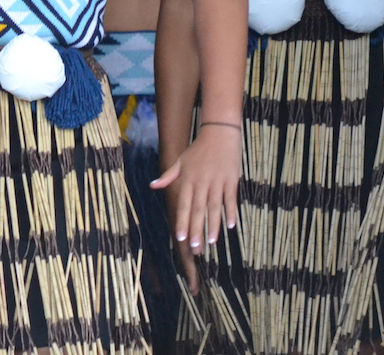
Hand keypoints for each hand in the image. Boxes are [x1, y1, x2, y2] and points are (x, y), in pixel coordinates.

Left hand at [152, 124, 239, 255]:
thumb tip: (152, 185)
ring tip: (211, 242)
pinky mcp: (231, 180)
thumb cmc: (198, 149)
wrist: (219, 133)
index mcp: (188, 180)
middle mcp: (202, 183)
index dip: (183, 222)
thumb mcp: (180, 161)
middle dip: (196, 230)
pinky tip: (230, 226)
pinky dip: (230, 212)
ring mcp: (217, 182)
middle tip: (195, 249)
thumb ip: (168, 176)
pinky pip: (230, 199)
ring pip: (214, 207)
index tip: (181, 238)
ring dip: (213, 225)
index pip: (184, 205)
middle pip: (198, 210)